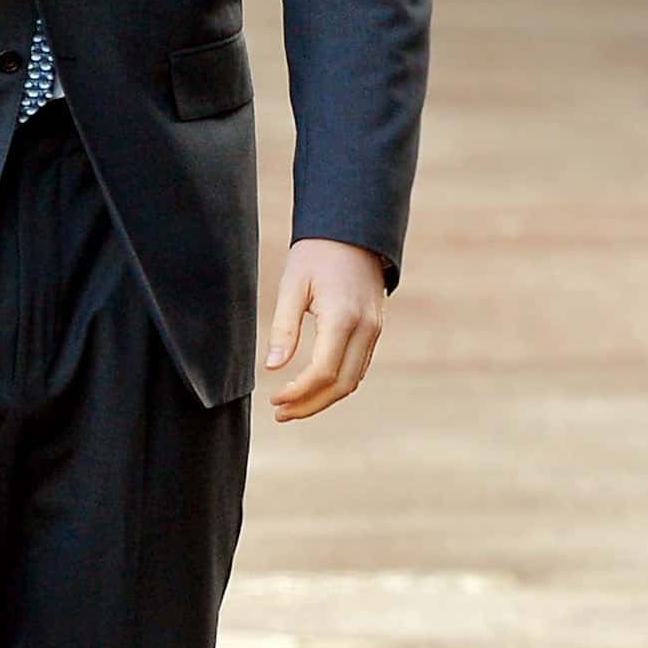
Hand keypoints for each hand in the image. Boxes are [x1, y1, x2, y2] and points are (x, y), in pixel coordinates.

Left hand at [265, 237, 388, 423]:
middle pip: (342, 386)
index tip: (274, 399)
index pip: (323, 371)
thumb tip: (273, 368)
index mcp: (343, 318)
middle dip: (311, 405)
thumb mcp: (292, 286)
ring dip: (323, 399)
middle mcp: (365, 329)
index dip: (298, 392)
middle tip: (281, 414)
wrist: (354, 233)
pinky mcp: (374, 331)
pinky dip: (336, 384)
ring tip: (292, 407)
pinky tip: (313, 388)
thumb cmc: (317, 255)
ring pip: (353, 381)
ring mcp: (374, 332)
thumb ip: (284, 329)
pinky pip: (358, 368)